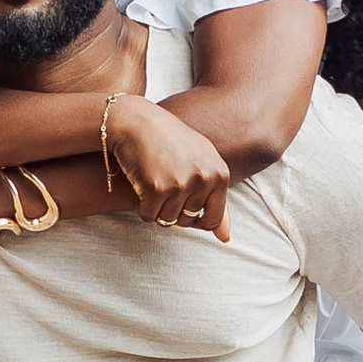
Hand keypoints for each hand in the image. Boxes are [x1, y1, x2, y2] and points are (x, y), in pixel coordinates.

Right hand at [104, 97, 230, 234]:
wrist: (137, 122)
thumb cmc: (170, 143)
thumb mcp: (202, 164)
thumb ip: (217, 201)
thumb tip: (226, 239)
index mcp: (220, 174)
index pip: (212, 219)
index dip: (194, 218)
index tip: (182, 202)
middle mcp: (204, 179)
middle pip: (187, 221)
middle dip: (172, 209)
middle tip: (163, 183)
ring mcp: (180, 184)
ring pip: (166, 220)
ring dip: (155, 207)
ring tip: (153, 180)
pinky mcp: (156, 188)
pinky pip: (148, 216)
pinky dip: (141, 206)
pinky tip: (141, 183)